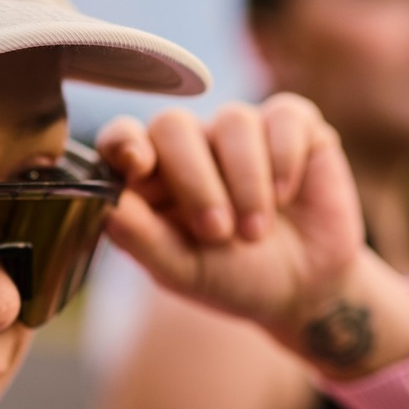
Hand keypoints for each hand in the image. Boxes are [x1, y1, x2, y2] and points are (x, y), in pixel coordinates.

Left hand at [98, 94, 408, 373]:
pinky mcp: (292, 124)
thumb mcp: (182, 270)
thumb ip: (139, 237)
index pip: (121, 138)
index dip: (124, 142)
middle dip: (195, 181)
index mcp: (151, 176)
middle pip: (174, 125)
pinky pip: (283, 117)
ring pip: (233, 122)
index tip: (137, 165)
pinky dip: (285, 160)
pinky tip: (288, 197)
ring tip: (255, 232)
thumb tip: (104, 204)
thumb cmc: (232, 278)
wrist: (304, 291)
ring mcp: (239, 131)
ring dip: (247, 183)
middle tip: (216, 232)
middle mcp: (191, 145)